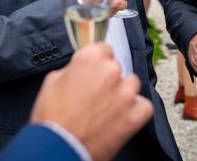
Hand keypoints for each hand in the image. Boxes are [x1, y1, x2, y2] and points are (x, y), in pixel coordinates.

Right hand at [30, 43, 152, 160]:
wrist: (57, 149)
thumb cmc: (52, 118)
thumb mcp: (52, 81)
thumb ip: (73, 68)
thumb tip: (80, 69)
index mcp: (90, 58)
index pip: (104, 48)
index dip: (98, 61)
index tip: (96, 71)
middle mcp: (110, 71)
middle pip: (117, 68)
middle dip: (108, 80)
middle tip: (95, 96)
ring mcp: (125, 93)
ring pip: (132, 85)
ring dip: (123, 94)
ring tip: (107, 109)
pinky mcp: (134, 115)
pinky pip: (144, 106)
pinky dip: (136, 112)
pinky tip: (121, 118)